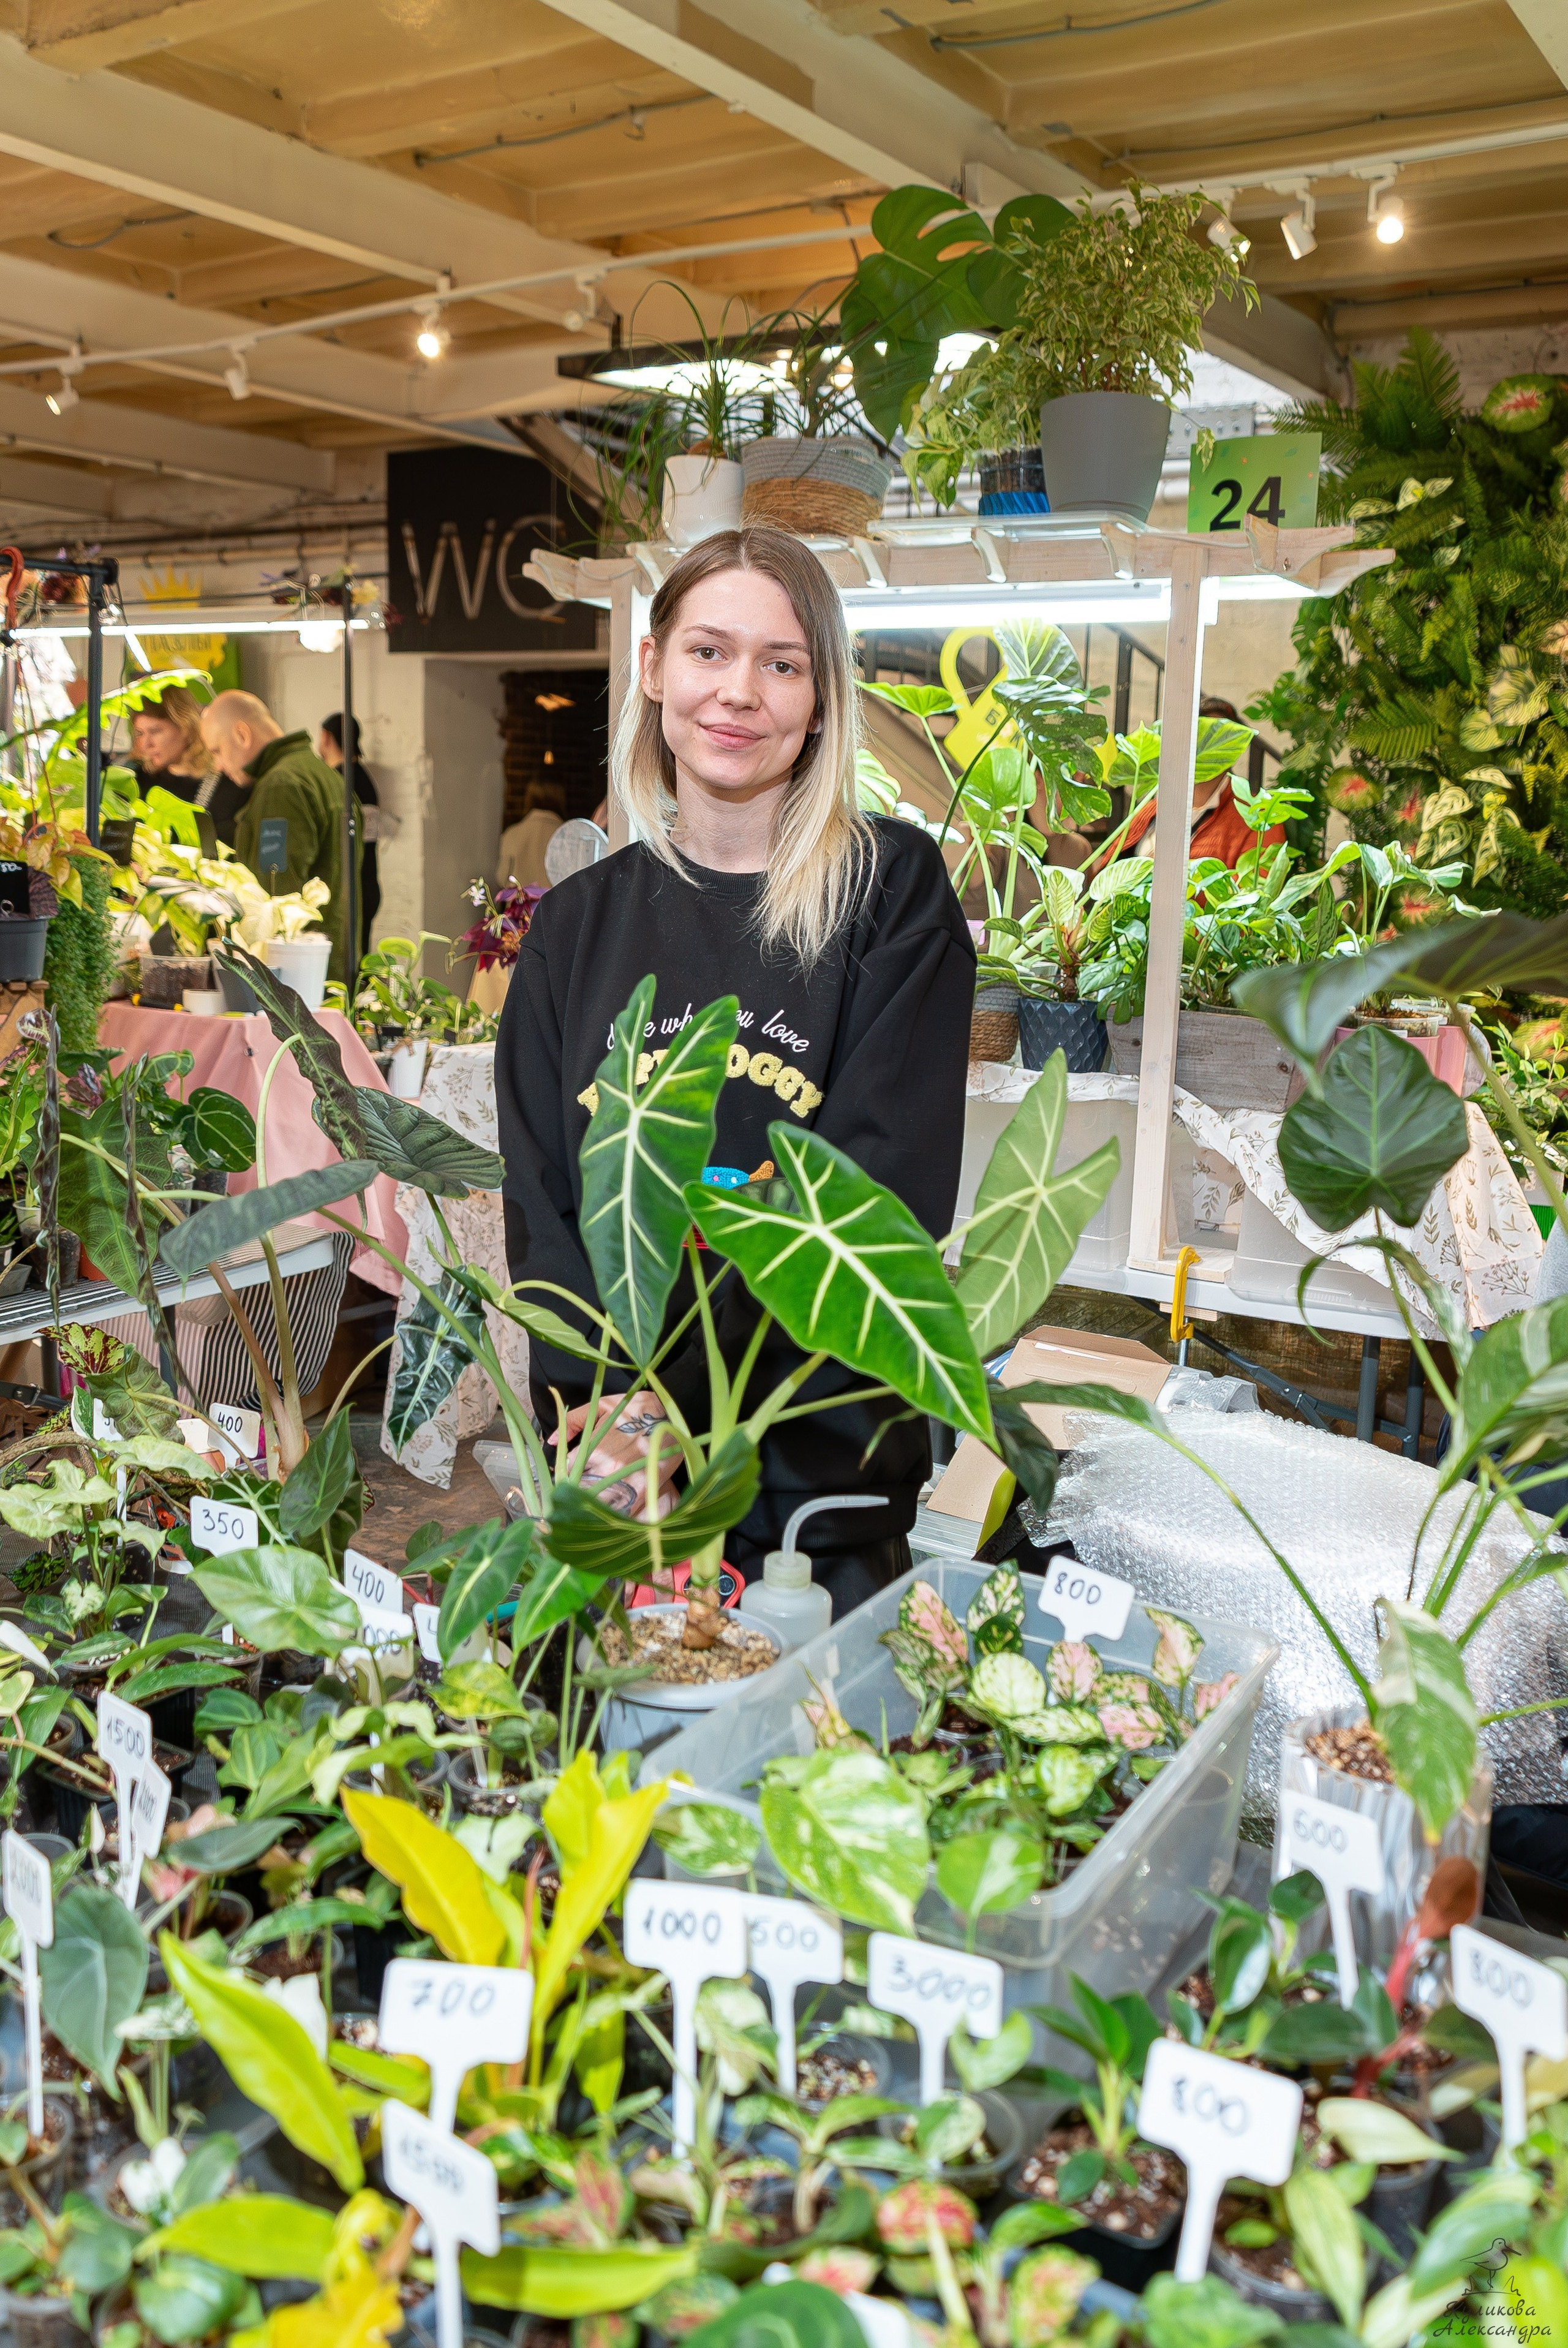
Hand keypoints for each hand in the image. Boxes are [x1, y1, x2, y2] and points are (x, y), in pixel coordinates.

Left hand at [549, 1390, 679, 1520]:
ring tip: (590, 1510)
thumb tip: (551, 1441)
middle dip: (576, 1495)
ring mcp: (624, 1483)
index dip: (564, 1478)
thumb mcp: (601, 1407)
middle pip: (579, 1492)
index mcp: (593, 1451)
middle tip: (575, 1498)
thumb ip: (573, 1422)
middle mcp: (605, 1469)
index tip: (566, 1481)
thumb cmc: (634, 1409)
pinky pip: (621, 1512)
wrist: (671, 1412)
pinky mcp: (641, 1492)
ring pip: (597, 1505)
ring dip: (592, 1508)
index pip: (566, 1473)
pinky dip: (613, 1516)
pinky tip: (610, 1517)